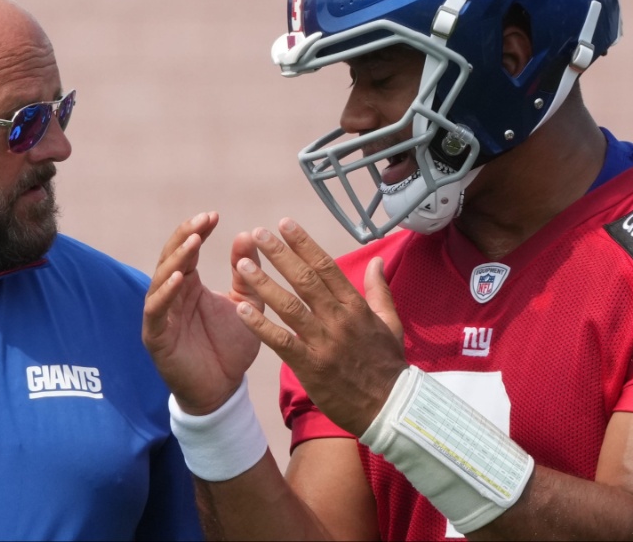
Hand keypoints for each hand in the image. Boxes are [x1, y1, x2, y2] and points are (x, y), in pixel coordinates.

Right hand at [142, 212, 262, 414]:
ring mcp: (161, 315)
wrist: (223, 390)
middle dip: (185, 237)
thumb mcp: (245, 303)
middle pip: (170, 257)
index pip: (187, 249)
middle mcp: (171, 295)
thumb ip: (245, 273)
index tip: (214, 215)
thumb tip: (246, 234)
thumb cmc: (230, 346)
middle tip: (203, 220)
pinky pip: (156, 310)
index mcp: (188, 285)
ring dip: (175, 260)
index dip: (196, 230)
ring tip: (193, 243)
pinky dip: (165, 293)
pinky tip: (179, 280)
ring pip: (160, 279)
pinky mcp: (156, 337)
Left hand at [232, 218, 404, 435]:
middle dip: (280, 254)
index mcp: (356, 307)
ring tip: (243, 265)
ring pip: (290, 307)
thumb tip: (376, 260)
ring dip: (265, 284)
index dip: (304, 244)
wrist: (390, 408)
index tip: (285, 224)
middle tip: (258, 233)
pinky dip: (261, 325)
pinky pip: (282, 342)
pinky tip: (241, 310)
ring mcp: (325, 343)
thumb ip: (380, 290)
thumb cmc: (388, 366)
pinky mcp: (311, 367)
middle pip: (306, 280)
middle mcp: (339, 320)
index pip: (327, 267)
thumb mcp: (391, 324)